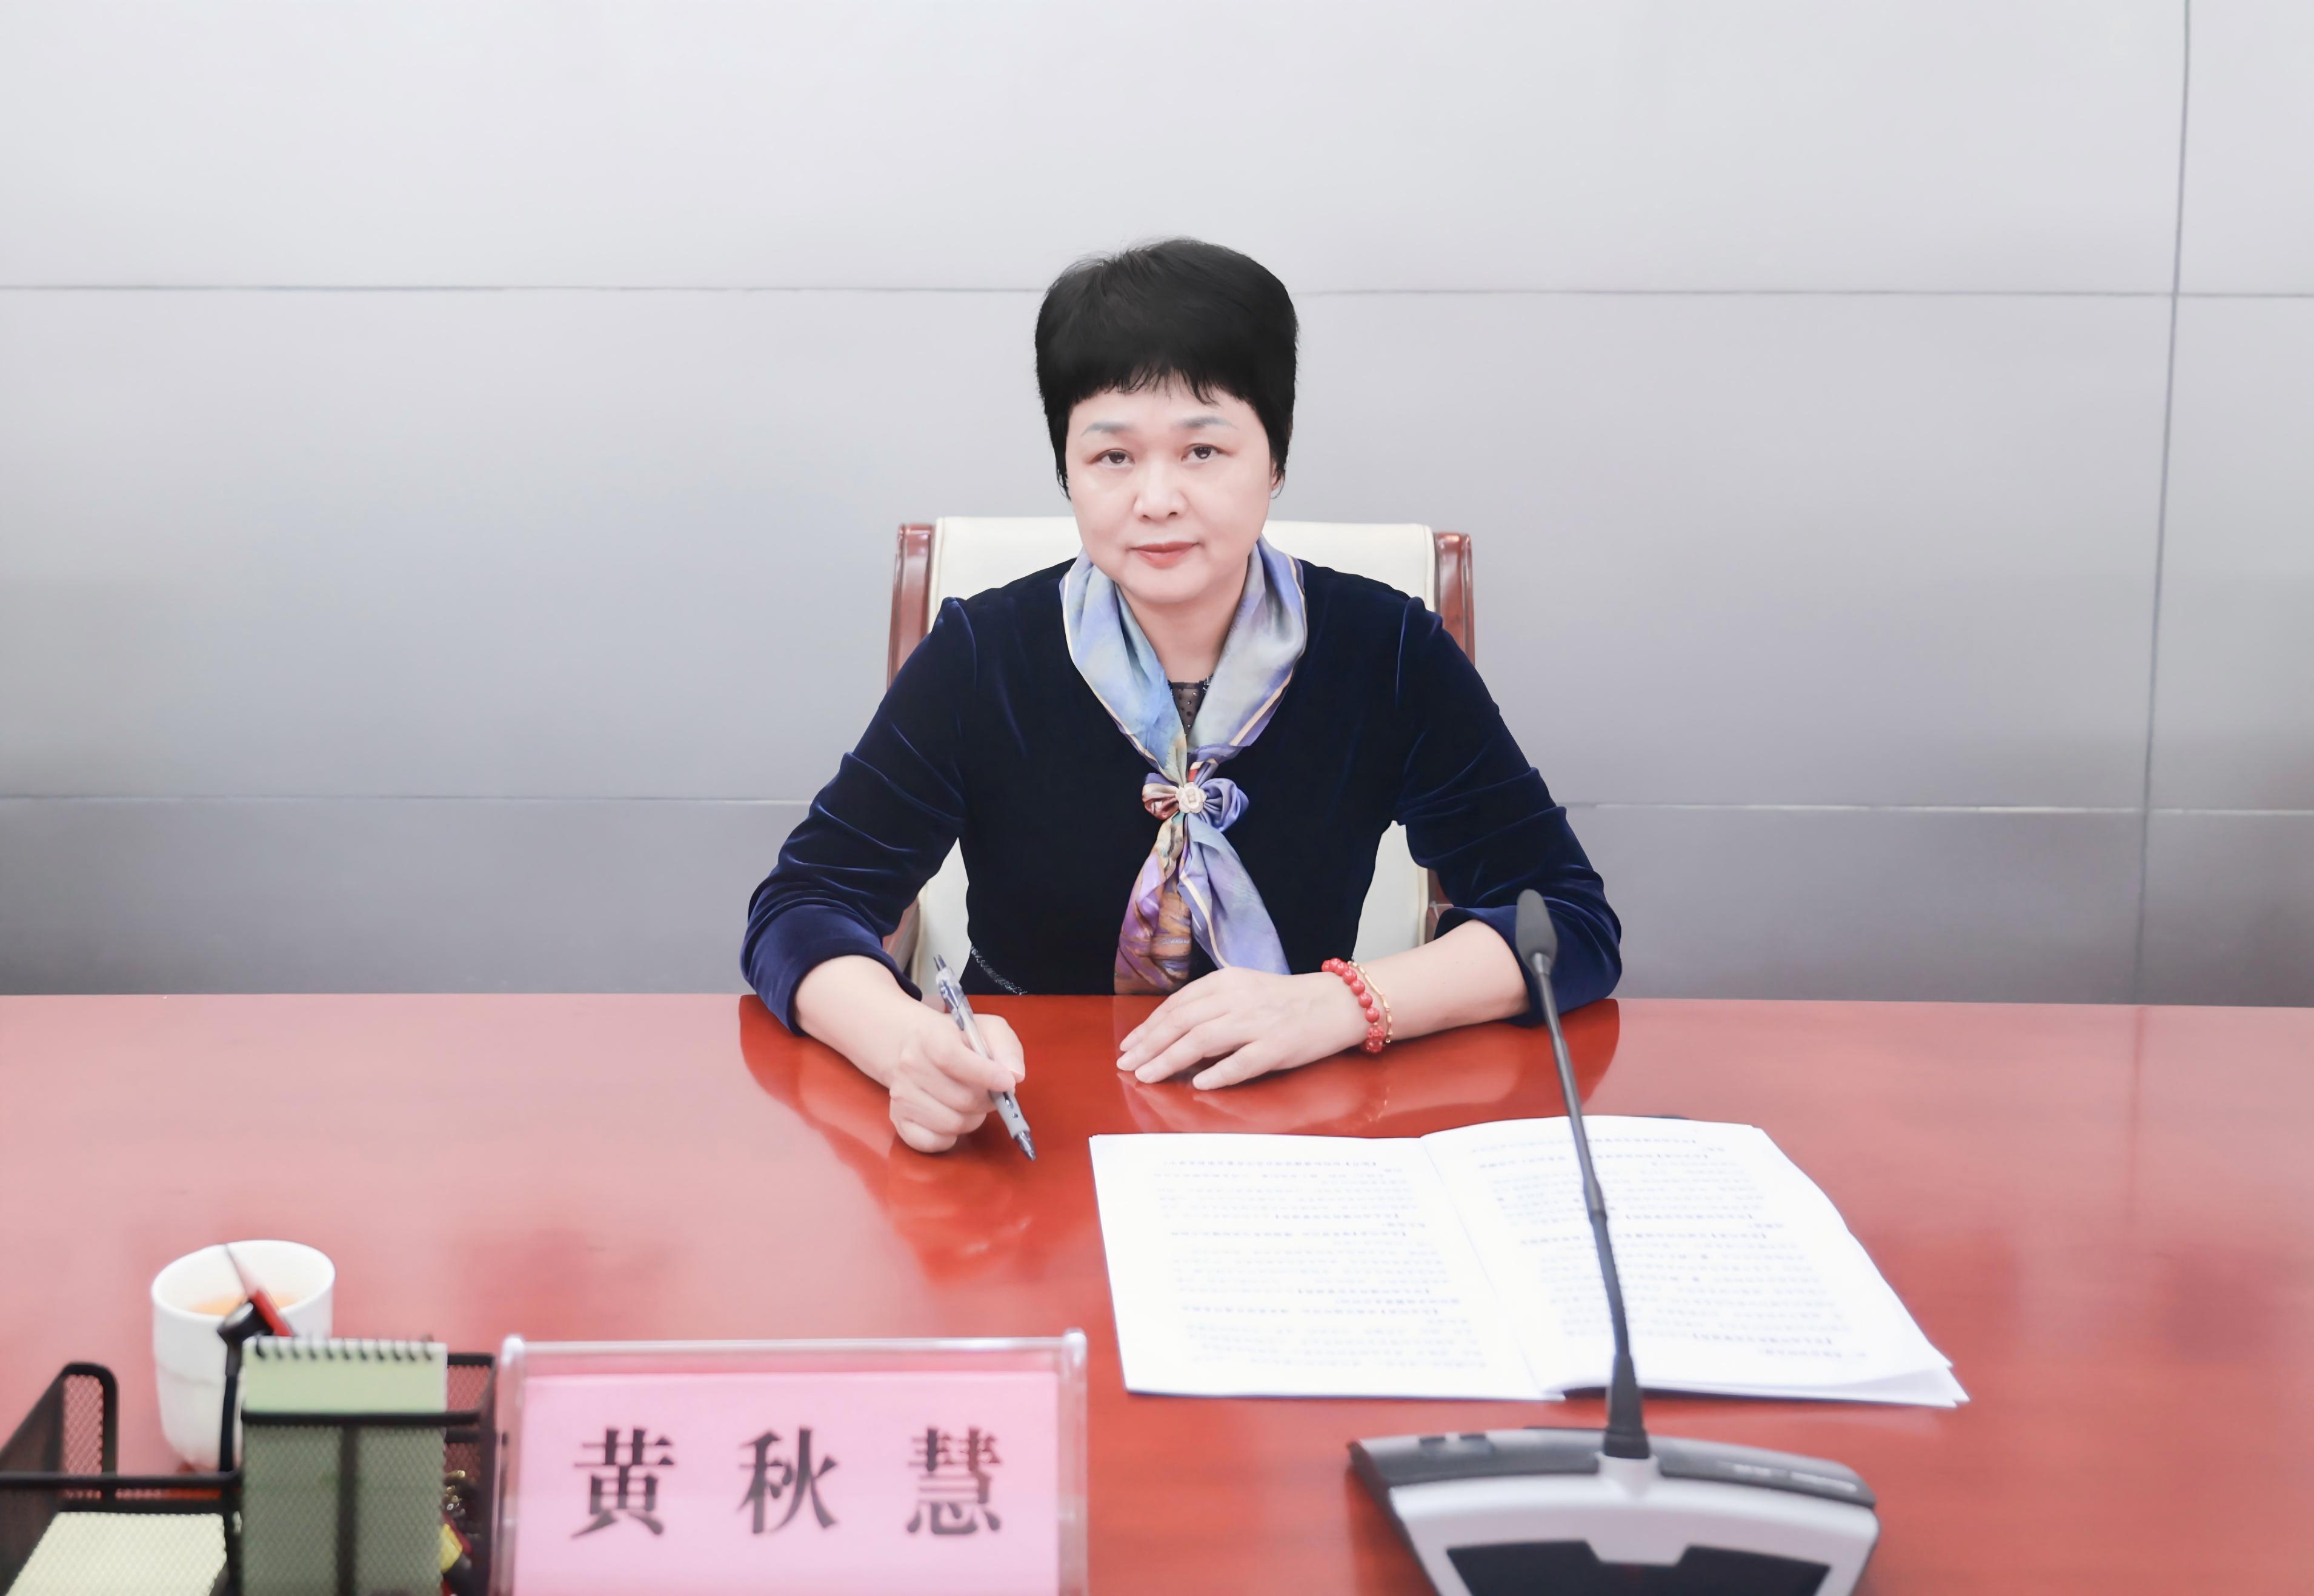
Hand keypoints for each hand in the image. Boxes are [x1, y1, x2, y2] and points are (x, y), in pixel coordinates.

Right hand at [884, 1006, 1025, 1153]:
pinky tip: (953, 1116)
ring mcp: (901, 1096)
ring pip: (951, 1124)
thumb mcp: (986, 1029)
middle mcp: (910, 1066)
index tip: (1007, 1083)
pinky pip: (932, 1142)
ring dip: (972, 1119)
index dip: (984, 1074)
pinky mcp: (899, 1120)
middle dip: (987, 1101)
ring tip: (971, 1104)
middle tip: (992, 1094)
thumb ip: (1005, 1047)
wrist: (911, 1046)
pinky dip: (950, 1137)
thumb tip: (1015, 1075)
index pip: (951, 1058)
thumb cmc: (957, 1040)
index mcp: (930, 1037)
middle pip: (960, 1099)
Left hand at [1115, 967, 1370, 1089]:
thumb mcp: (1244, 991)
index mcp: (1226, 982)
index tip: (1129, 1046)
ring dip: (1170, 1059)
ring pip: (1202, 1040)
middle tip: (1127, 1065)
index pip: (1177, 1005)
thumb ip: (1211, 1008)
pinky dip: (1218, 1073)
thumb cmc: (1285, 1000)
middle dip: (1149, 1045)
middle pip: (1182, 1022)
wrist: (1337, 1002)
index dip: (1149, 1027)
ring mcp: (1257, 1022)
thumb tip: (1172, 1036)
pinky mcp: (1277, 1046)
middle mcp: (1237, 998)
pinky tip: (1197, 1083)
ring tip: (1148, 1076)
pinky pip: (1241, 1061)